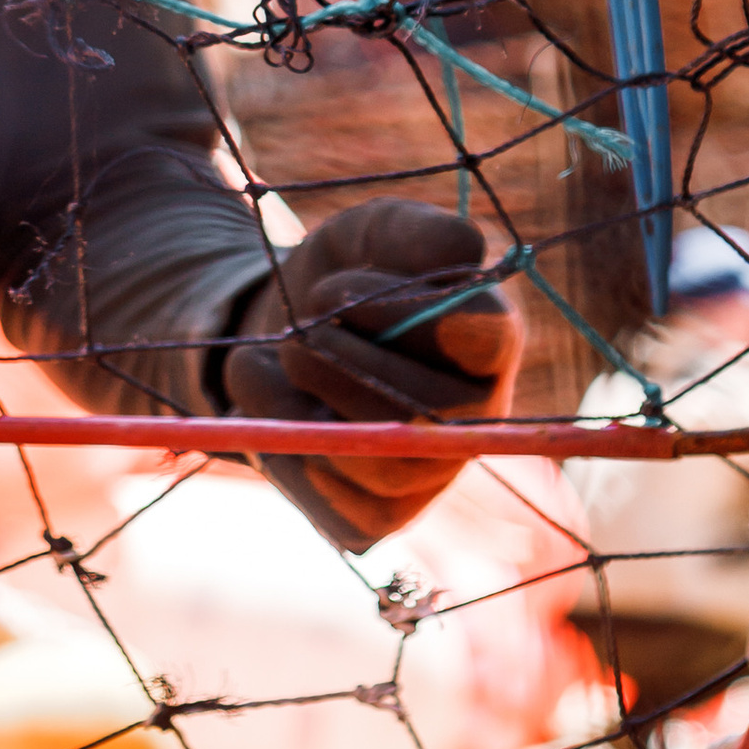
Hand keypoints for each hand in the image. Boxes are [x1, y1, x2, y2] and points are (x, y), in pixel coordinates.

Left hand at [222, 202, 515, 548]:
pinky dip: (286, 455)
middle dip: (344, 366)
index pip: (488, 338)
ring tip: (257, 360)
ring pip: (384, 464)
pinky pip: (338, 506)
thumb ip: (415, 230)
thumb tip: (468, 249)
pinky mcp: (378, 518)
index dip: (410, 314)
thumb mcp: (369, 232)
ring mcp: (431, 475)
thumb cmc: (344, 275)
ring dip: (303, 410)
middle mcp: (476, 416)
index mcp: (491, 337)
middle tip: (294, 330)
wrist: (283, 331)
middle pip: (433, 412)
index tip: (338, 287)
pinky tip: (266, 409)